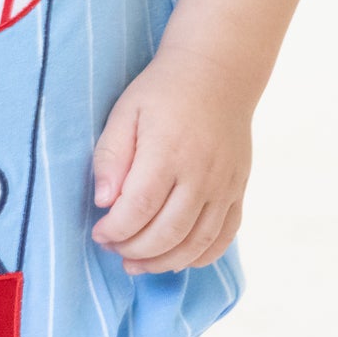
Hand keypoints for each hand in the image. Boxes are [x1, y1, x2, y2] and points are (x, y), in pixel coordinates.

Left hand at [89, 45, 252, 273]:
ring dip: (164, 262)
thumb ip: (110, 156)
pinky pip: (224, 236)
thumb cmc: (163, 91)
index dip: (114, 231)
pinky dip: (200, 256)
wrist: (218, 72)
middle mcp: (201, 173)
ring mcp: (225, 185)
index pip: (138, 209)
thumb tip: (103, 202)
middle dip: (134, 251)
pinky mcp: (238, 190)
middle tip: (113, 249)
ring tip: (137, 264)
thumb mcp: (125, 112)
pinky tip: (176, 259)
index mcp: (168, 152)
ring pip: (197, 243)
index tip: (98, 234)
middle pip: (167, 233)